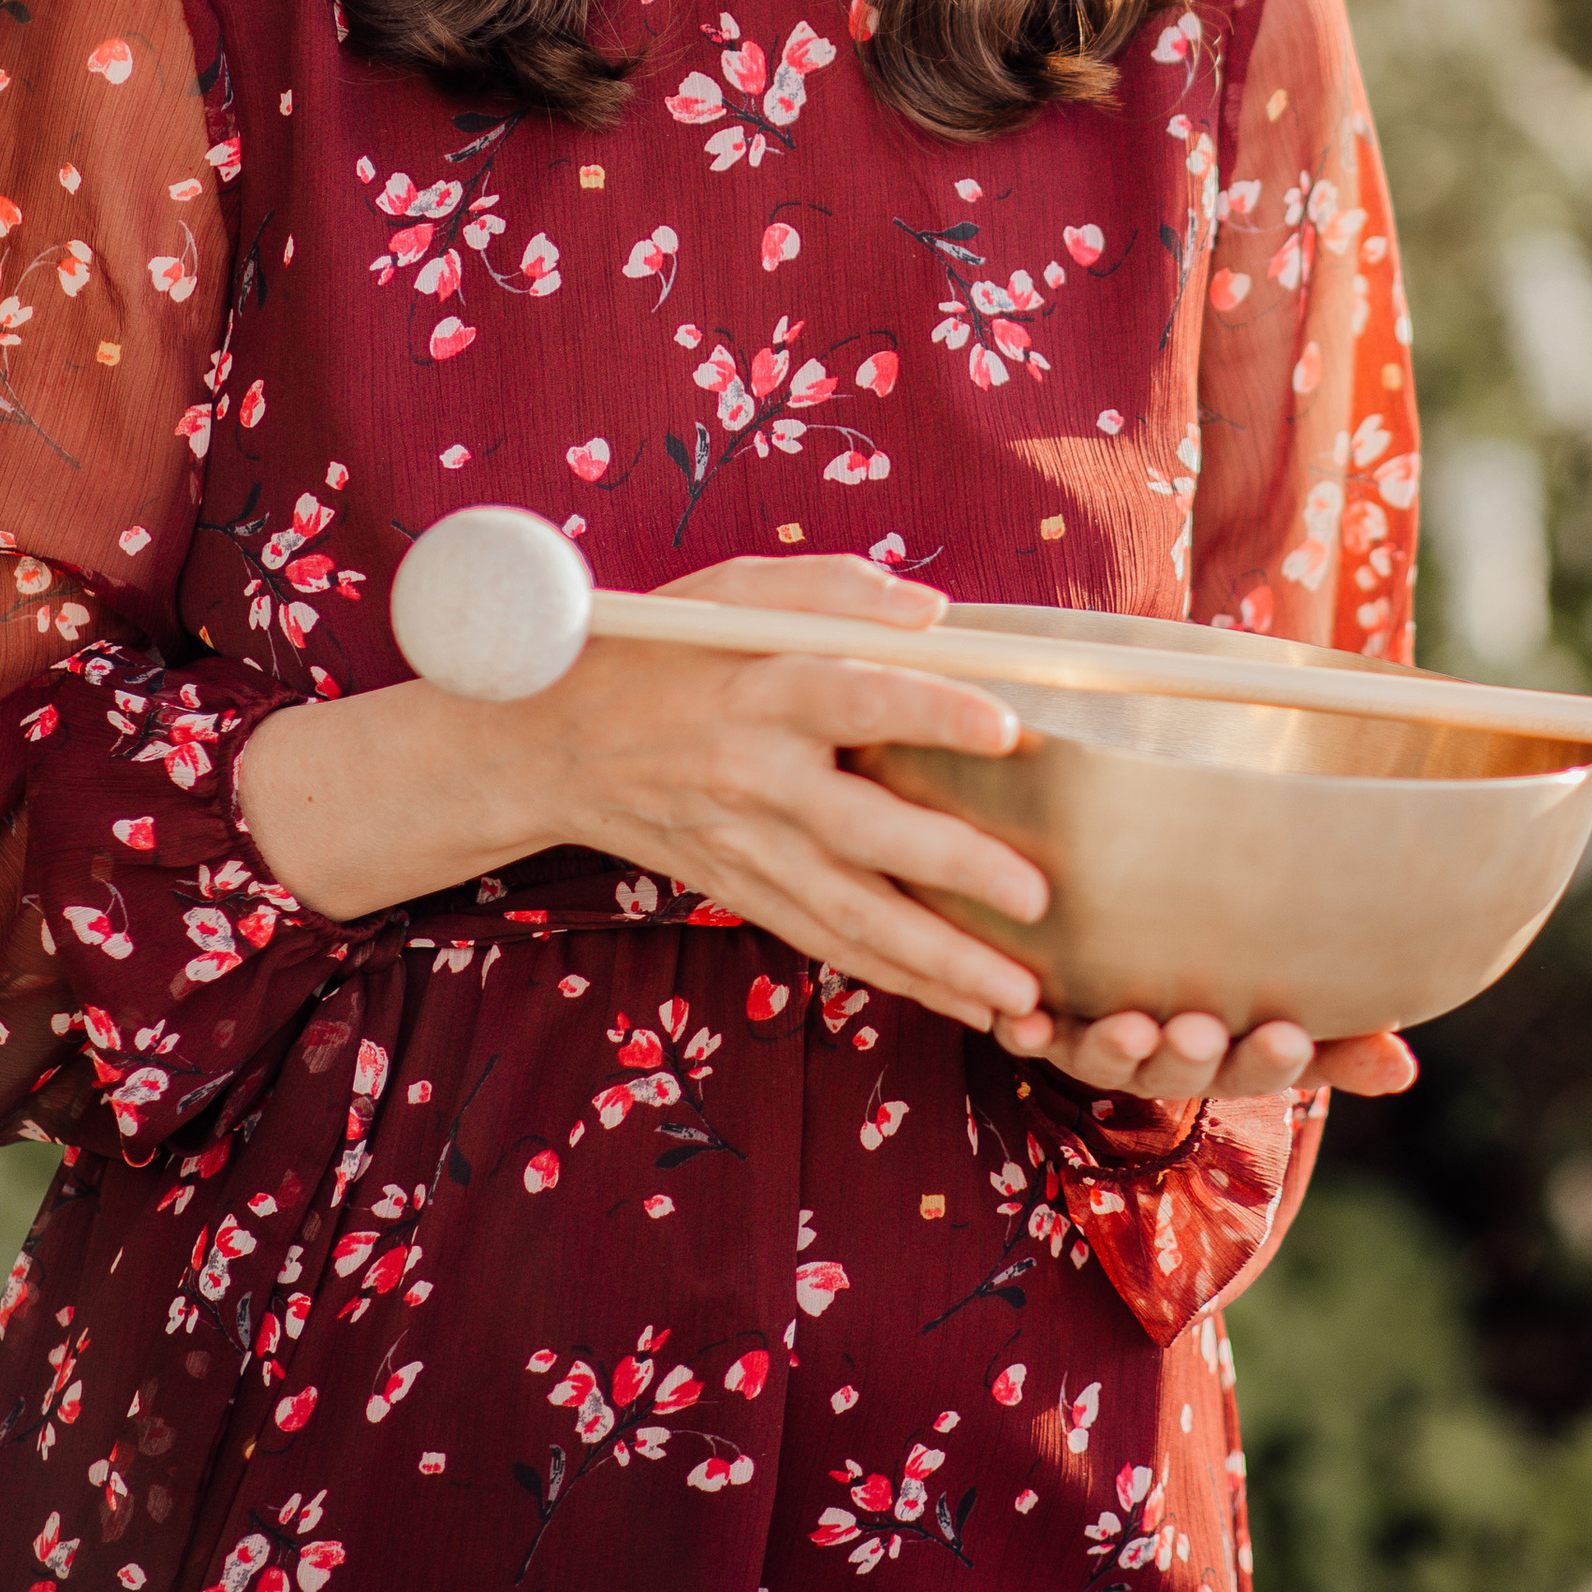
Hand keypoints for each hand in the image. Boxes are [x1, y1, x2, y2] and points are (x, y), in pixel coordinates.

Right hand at [524, 550, 1051, 1036]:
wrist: (554, 742)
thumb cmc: (659, 650)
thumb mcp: (731, 592)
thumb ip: (833, 591)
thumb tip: (936, 613)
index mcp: (761, 686)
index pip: (855, 697)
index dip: (932, 713)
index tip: (1009, 730)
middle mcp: (755, 775)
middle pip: (863, 830)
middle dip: (953, 870)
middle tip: (1038, 900)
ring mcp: (747, 845)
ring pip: (850, 913)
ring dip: (938, 960)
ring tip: (1018, 996)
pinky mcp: (742, 889)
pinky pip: (825, 940)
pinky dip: (894, 976)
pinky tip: (960, 1001)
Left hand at [989, 1004, 1418, 1102]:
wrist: (1136, 962)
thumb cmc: (1232, 986)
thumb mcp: (1289, 1011)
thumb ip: (1344, 1039)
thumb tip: (1405, 1066)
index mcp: (1228, 1053)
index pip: (1258, 1066)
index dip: (1271, 1056)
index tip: (1291, 1033)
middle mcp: (1163, 1055)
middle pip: (1179, 1067)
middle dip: (1191, 1055)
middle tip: (1203, 1031)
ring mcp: (1099, 1041)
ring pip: (1106, 1056)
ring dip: (1115, 1047)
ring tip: (1130, 1027)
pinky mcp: (1045, 1017)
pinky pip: (1030, 1031)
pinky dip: (1025, 1029)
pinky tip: (1021, 1020)